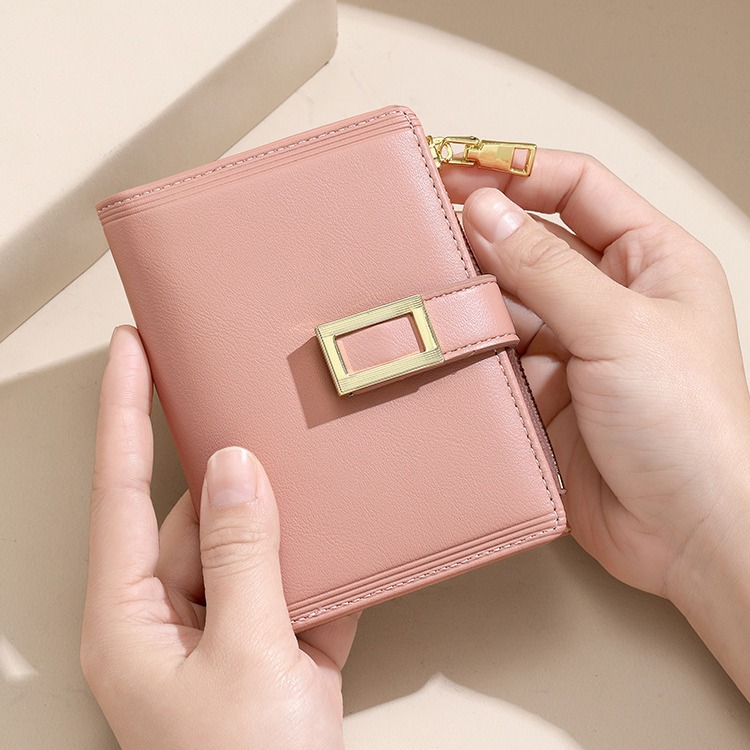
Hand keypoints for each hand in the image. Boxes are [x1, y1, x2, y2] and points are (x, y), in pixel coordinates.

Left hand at [81, 326, 358, 748]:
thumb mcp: (245, 656)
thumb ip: (241, 556)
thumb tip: (234, 469)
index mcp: (133, 614)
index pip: (121, 487)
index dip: (124, 410)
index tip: (130, 347)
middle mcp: (172, 611)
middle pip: (203, 512)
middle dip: (237, 466)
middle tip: (259, 401)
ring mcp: (225, 624)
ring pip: (257, 542)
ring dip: (292, 517)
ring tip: (318, 472)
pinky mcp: (273, 640)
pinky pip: (296, 579)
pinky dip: (324, 561)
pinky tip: (349, 535)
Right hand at [442, 151, 749, 694]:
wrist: (687, 535)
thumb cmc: (690, 426)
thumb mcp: (619, 327)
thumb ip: (547, 266)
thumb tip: (486, 208)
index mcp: (650, 259)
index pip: (576, 188)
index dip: (516, 170)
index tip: (455, 169)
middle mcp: (610, 297)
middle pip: (533, 241)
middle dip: (481, 232)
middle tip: (421, 224)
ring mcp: (573, 346)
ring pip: (506, 300)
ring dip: (470, 295)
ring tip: (424, 285)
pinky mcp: (542, 392)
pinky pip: (494, 354)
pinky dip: (468, 346)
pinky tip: (441, 339)